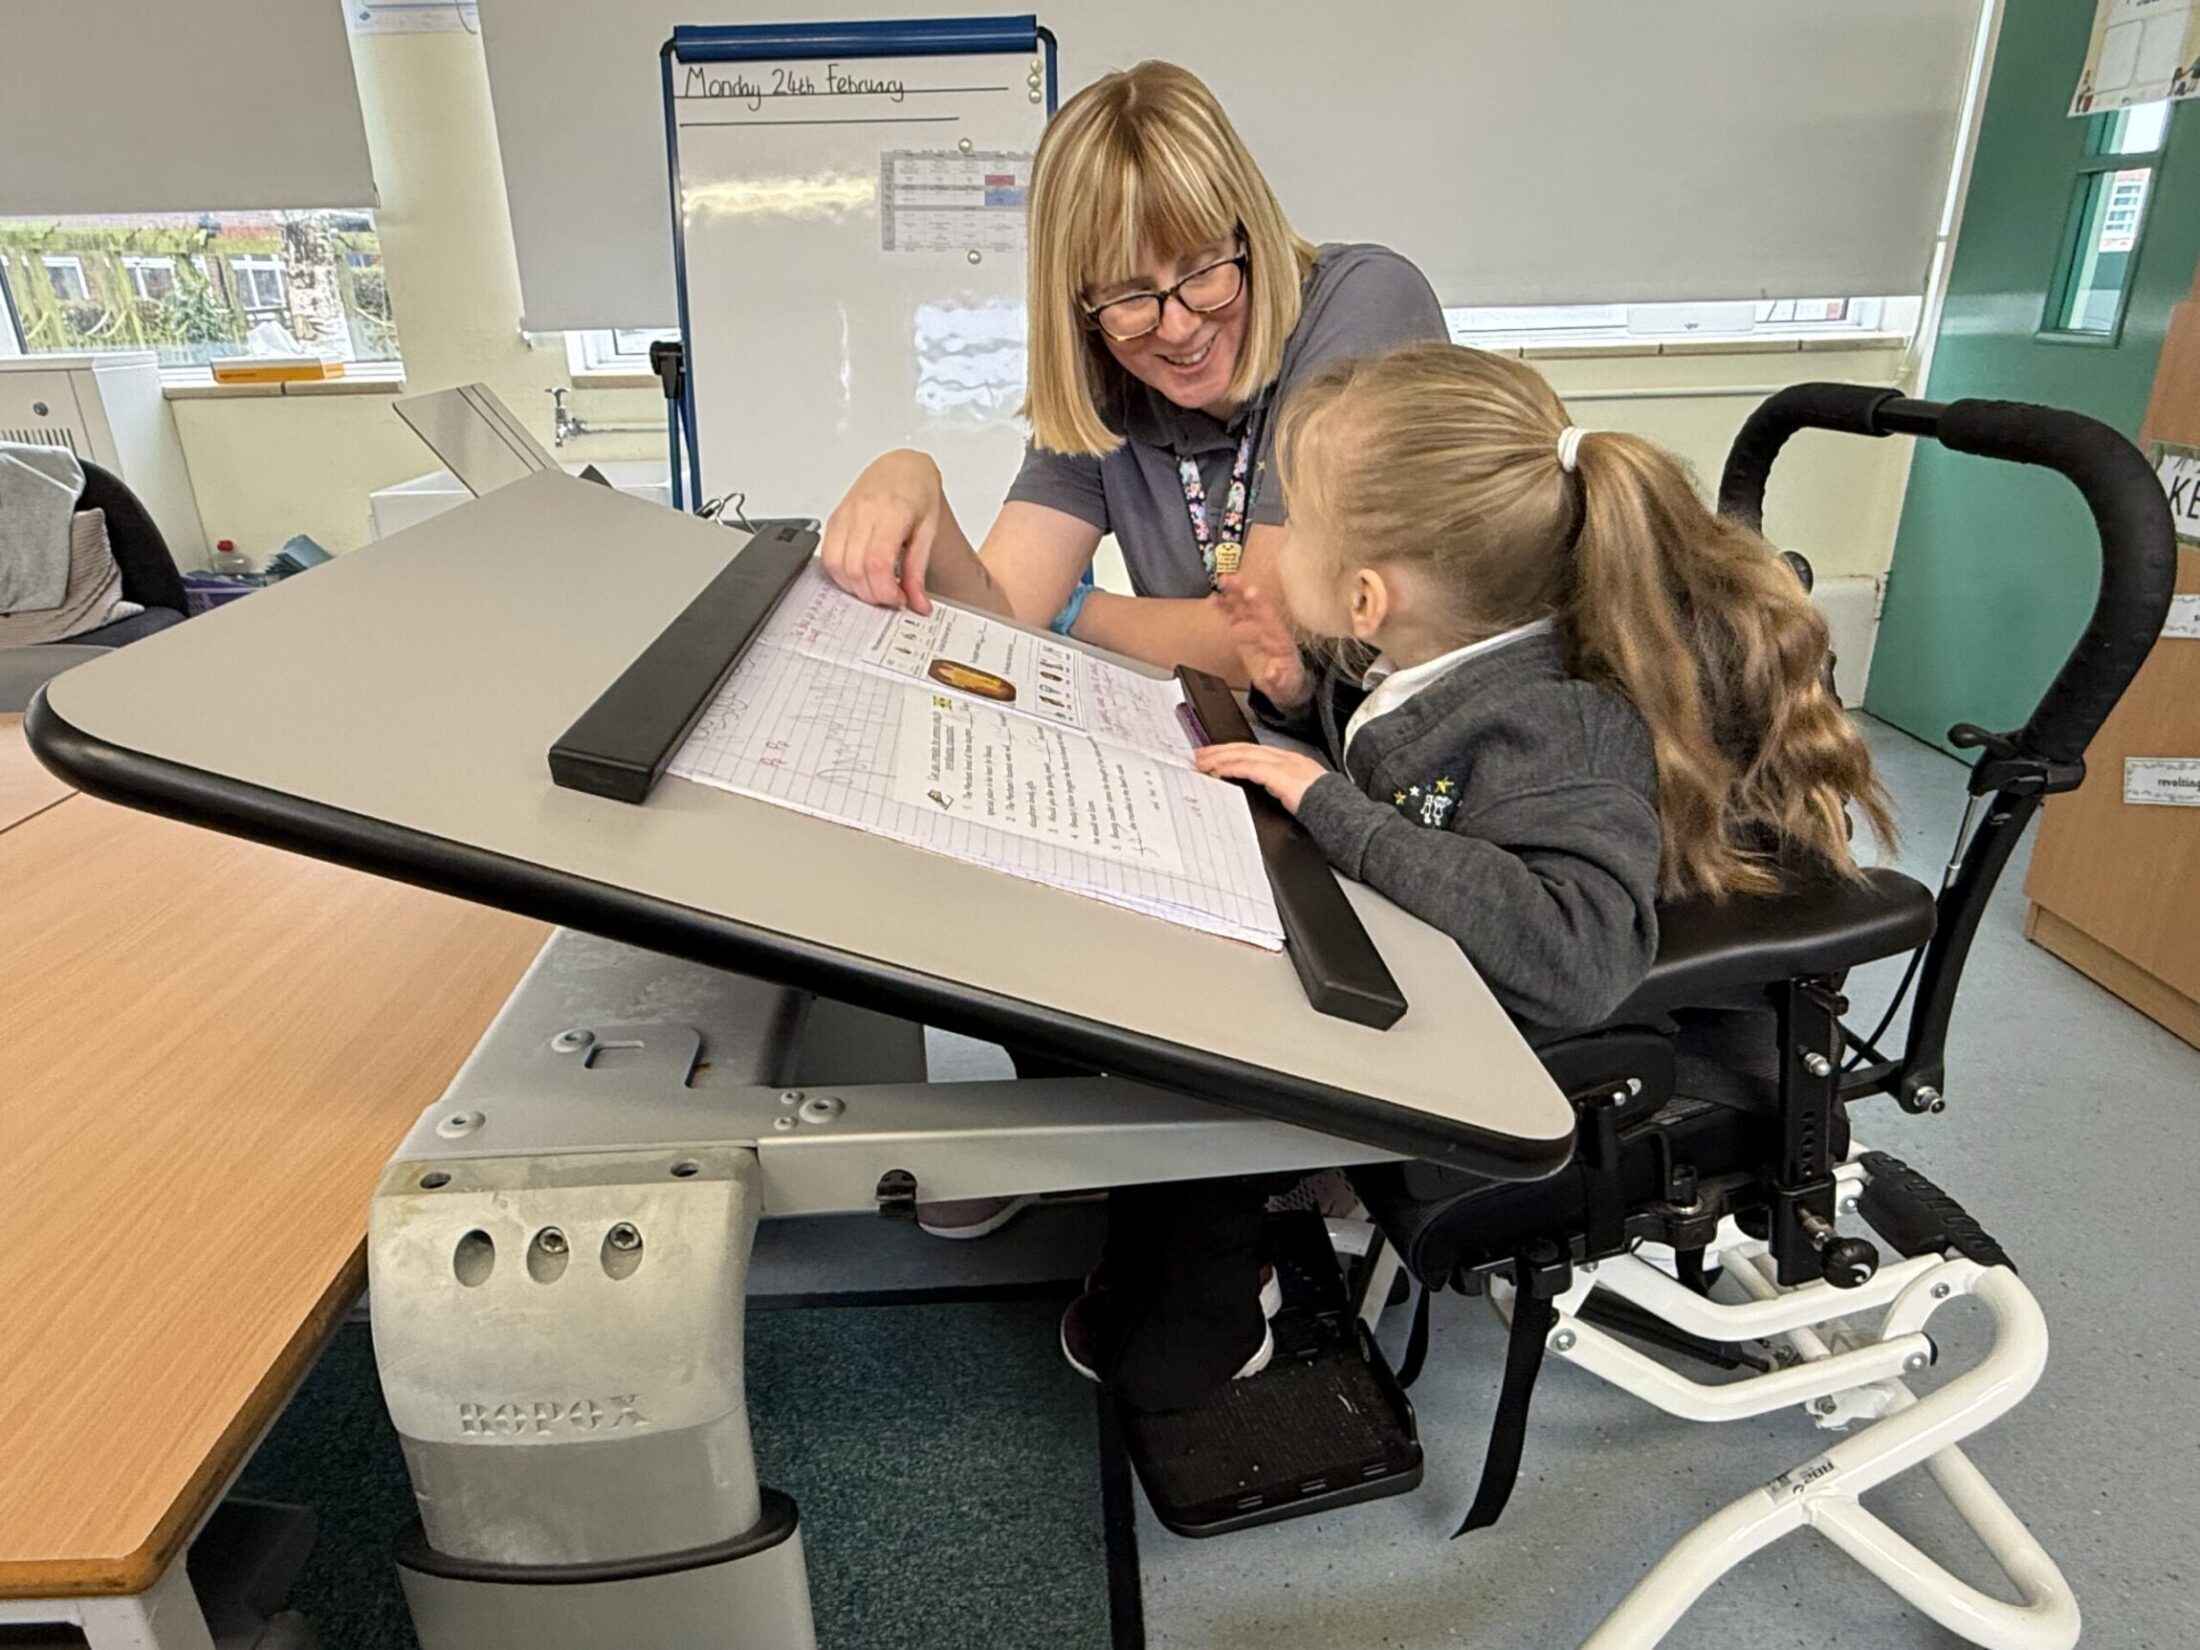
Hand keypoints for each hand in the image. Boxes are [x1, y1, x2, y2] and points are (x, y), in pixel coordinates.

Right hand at [821, 450, 944, 611]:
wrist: (901, 468)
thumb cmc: (917, 493)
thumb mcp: (929, 531)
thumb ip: (919, 570)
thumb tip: (918, 604)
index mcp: (891, 512)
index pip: (877, 563)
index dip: (885, 590)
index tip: (899, 599)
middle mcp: (863, 512)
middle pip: (855, 569)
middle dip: (872, 594)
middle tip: (890, 596)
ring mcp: (844, 516)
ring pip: (836, 566)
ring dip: (854, 587)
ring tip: (876, 586)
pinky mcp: (833, 521)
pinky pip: (828, 557)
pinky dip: (842, 575)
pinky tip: (860, 575)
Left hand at [1195, 742, 1327, 813]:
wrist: (1339, 811)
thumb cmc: (1323, 807)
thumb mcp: (1296, 794)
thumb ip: (1278, 788)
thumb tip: (1261, 791)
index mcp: (1289, 760)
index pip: (1254, 751)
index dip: (1232, 751)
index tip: (1215, 756)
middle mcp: (1284, 757)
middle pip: (1245, 748)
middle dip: (1220, 750)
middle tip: (1199, 755)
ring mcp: (1282, 764)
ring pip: (1243, 754)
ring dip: (1220, 757)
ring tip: (1202, 762)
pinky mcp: (1279, 775)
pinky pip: (1248, 767)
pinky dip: (1230, 767)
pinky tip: (1217, 771)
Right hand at [1214, 575, 1308, 707]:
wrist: (1284, 683)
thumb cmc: (1287, 683)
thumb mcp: (1285, 686)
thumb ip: (1278, 679)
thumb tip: (1272, 672)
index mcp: (1280, 640)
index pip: (1270, 618)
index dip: (1260, 604)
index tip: (1250, 591)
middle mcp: (1268, 629)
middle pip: (1255, 606)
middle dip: (1243, 591)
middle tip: (1230, 579)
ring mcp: (1255, 628)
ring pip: (1244, 607)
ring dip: (1233, 593)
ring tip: (1220, 582)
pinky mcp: (1244, 632)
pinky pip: (1233, 617)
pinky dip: (1224, 607)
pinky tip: (1214, 599)